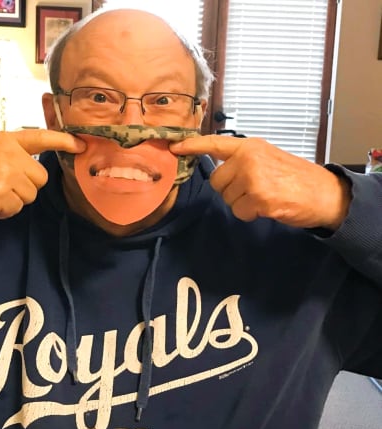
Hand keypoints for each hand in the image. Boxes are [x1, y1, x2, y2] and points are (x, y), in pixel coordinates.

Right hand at [0, 130, 85, 232]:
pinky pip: (16, 208)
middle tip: (3, 188)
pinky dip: (4, 212)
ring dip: (14, 201)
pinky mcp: (2, 193)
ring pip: (30, 195)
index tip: (81, 144)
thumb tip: (31, 170)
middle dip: (27, 187)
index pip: (41, 137)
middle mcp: (9, 153)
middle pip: (40, 177)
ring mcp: (6, 173)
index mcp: (5, 140)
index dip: (64, 141)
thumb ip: (10, 156)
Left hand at [170, 135, 350, 229]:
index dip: (192, 146)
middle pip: (216, 181)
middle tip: (254, 190)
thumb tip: (220, 173)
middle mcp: (248, 158)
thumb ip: (243, 161)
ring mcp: (253, 177)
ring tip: (264, 197)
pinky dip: (250, 214)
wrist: (325, 193)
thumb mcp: (268, 158)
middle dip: (230, 190)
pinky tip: (267, 207)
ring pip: (227, 198)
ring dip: (242, 203)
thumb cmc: (296, 178)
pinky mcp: (259, 197)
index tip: (174, 147)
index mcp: (250, 146)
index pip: (215, 143)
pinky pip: (239, 212)